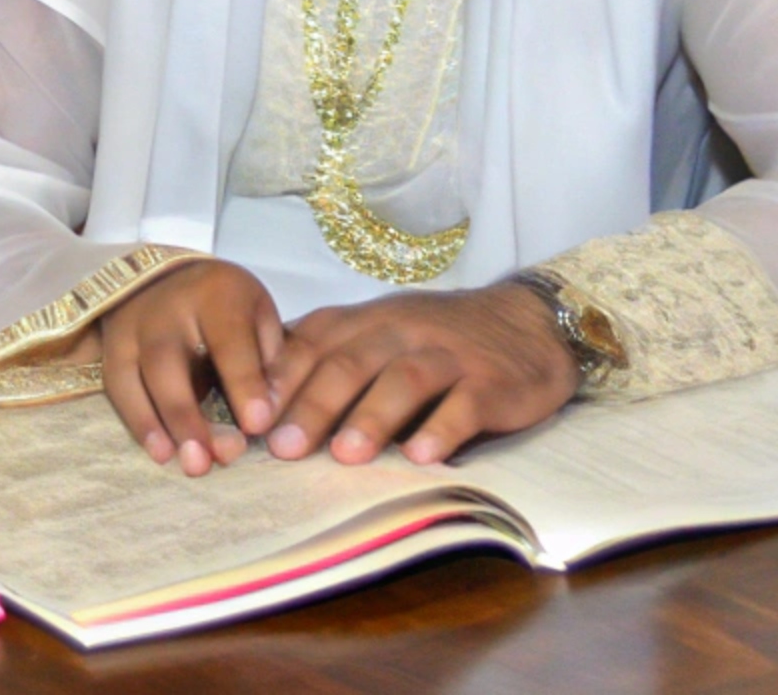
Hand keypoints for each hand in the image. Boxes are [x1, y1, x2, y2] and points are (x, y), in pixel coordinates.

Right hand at [96, 260, 284, 475]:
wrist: (169, 275)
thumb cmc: (226, 303)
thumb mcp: (259, 314)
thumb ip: (270, 361)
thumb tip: (268, 417)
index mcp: (214, 292)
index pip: (227, 339)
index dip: (243, 383)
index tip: (258, 425)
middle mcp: (165, 306)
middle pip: (169, 361)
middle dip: (190, 414)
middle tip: (216, 458)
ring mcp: (131, 325)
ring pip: (135, 376)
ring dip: (159, 425)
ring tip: (189, 464)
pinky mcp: (111, 345)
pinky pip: (117, 387)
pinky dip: (137, 422)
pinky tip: (161, 453)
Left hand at [265, 286, 578, 467]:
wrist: (527, 322)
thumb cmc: (438, 337)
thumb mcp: (382, 332)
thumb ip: (334, 356)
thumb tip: (267, 395)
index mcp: (368, 320)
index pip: (314, 342)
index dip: (281, 378)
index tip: (250, 418)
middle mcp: (402, 330)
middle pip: (350, 362)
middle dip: (313, 405)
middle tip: (283, 448)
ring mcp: (447, 354)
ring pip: (403, 379)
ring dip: (371, 418)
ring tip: (345, 456)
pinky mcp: (490, 382)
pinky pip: (464, 404)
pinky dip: (441, 430)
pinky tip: (422, 458)